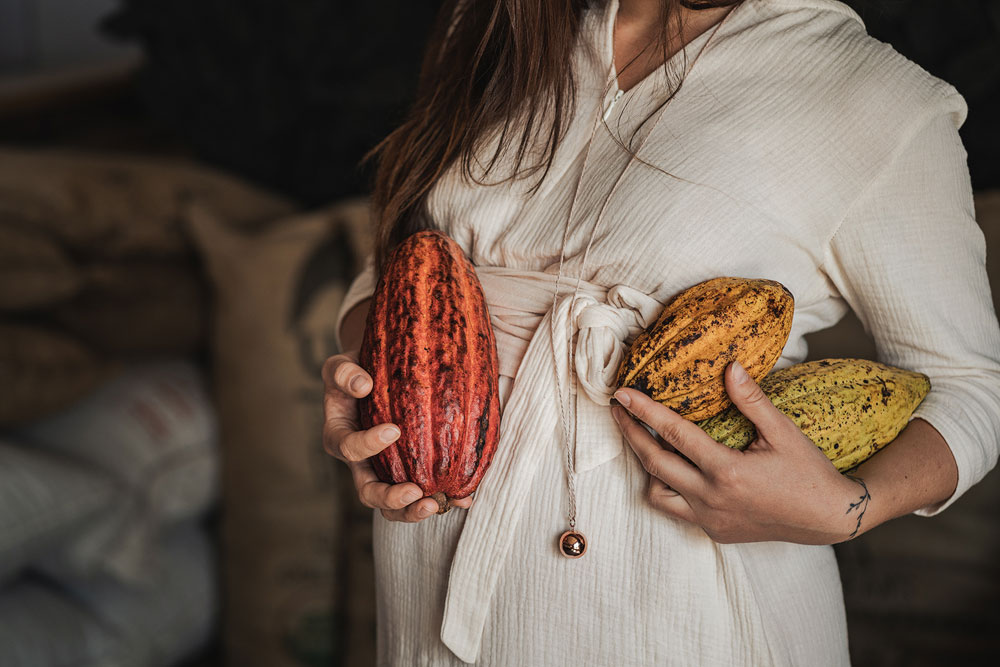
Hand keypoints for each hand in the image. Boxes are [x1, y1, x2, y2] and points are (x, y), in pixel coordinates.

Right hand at [321, 350, 472, 521]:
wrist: (375, 378)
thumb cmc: (356, 372)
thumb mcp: (341, 367)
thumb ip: (344, 373)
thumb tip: (363, 385)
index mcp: (340, 437)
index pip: (349, 448)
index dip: (368, 444)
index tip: (394, 430)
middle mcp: (360, 463)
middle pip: (368, 493)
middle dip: (390, 498)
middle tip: (415, 492)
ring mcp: (384, 472)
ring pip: (392, 506)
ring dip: (413, 511)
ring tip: (437, 505)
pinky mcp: (407, 474)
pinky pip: (422, 494)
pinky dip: (443, 499)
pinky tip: (465, 498)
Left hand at [612, 361, 866, 544]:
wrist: (829, 516)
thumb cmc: (808, 471)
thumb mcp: (783, 431)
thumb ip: (751, 400)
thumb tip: (730, 366)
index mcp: (727, 471)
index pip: (673, 434)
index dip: (644, 411)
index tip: (621, 394)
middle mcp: (712, 499)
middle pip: (654, 463)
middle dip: (630, 433)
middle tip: (617, 410)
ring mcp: (710, 519)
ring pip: (658, 494)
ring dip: (647, 467)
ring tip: (644, 439)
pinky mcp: (715, 531)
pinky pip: (678, 510)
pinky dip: (669, 488)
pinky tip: (674, 468)